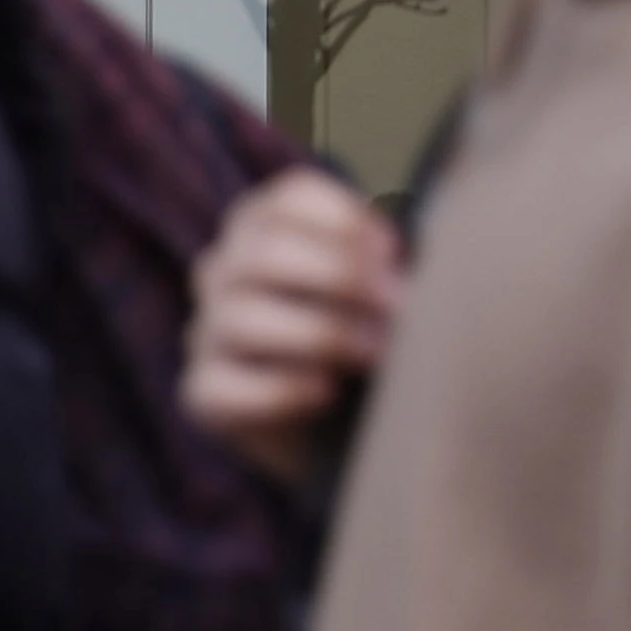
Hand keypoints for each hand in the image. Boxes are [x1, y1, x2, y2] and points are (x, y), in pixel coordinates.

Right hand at [183, 170, 403, 485]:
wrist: (339, 430)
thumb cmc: (365, 339)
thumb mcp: (382, 289)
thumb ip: (392, 264)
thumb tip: (429, 262)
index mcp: (264, 228)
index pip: (288, 200)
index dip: (346, 222)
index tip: (395, 251)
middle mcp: (223, 271)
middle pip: (263, 253)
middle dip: (341, 277)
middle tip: (398, 308)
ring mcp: (205, 332)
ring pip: (243, 318)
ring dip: (321, 334)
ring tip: (377, 356)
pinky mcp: (201, 393)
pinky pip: (226, 387)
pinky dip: (282, 389)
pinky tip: (327, 394)